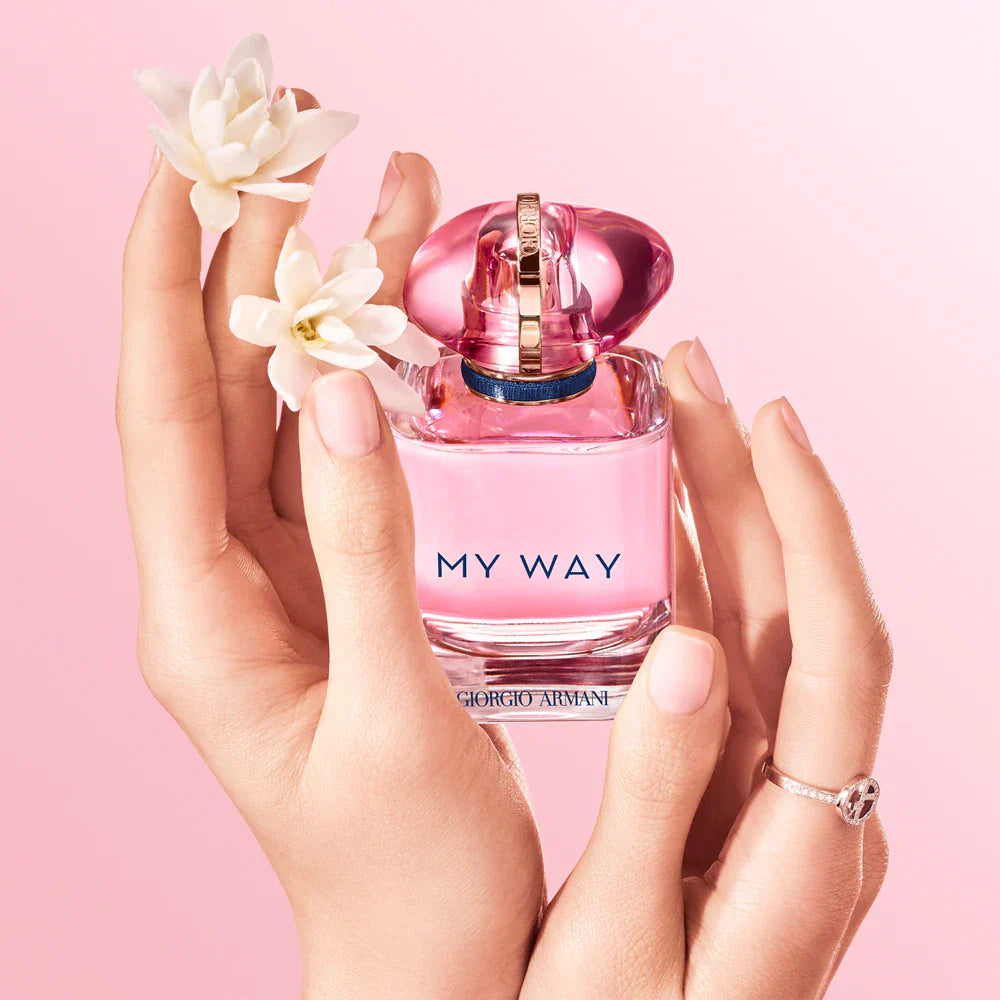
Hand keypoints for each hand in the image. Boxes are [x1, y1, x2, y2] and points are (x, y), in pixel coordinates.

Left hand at [117, 93, 542, 999]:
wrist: (432, 955)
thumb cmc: (408, 876)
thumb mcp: (393, 716)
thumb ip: (367, 554)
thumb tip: (339, 396)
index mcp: (202, 622)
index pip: (161, 417)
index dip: (166, 283)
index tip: (189, 166)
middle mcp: (225, 584)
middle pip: (227, 390)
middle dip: (264, 264)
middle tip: (322, 155)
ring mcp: (284, 577)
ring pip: (287, 411)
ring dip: (333, 310)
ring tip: (394, 211)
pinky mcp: (341, 581)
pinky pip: (341, 457)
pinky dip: (375, 383)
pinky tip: (415, 331)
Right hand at [519, 340, 890, 998]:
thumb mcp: (622, 943)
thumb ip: (659, 794)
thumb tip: (684, 645)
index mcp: (806, 840)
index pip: (839, 648)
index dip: (815, 525)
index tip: (771, 422)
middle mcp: (812, 796)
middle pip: (799, 608)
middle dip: (756, 482)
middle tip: (699, 379)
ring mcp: (772, 782)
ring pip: (760, 619)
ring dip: (727, 514)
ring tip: (681, 420)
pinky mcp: (729, 779)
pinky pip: (723, 656)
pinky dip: (696, 579)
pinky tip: (667, 526)